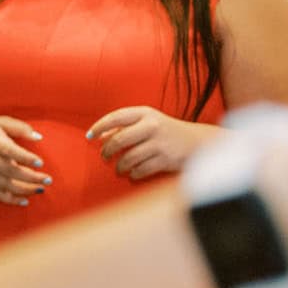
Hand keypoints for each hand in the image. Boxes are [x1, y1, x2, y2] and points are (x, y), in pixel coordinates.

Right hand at [0, 115, 47, 204]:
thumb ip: (20, 128)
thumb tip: (39, 137)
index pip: (9, 151)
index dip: (25, 158)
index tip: (40, 162)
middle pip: (9, 171)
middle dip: (30, 177)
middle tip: (47, 180)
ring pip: (5, 185)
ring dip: (24, 189)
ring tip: (41, 189)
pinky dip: (11, 200)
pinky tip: (25, 201)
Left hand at [89, 105, 208, 180]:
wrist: (198, 142)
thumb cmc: (165, 132)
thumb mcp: (148, 122)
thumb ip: (125, 126)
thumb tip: (99, 136)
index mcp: (145, 113)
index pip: (116, 117)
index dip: (99, 127)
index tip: (90, 136)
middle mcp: (152, 126)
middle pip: (119, 140)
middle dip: (107, 151)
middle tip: (104, 157)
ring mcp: (160, 143)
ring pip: (128, 158)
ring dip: (120, 166)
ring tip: (119, 168)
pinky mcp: (166, 159)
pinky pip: (140, 170)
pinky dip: (133, 174)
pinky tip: (133, 173)